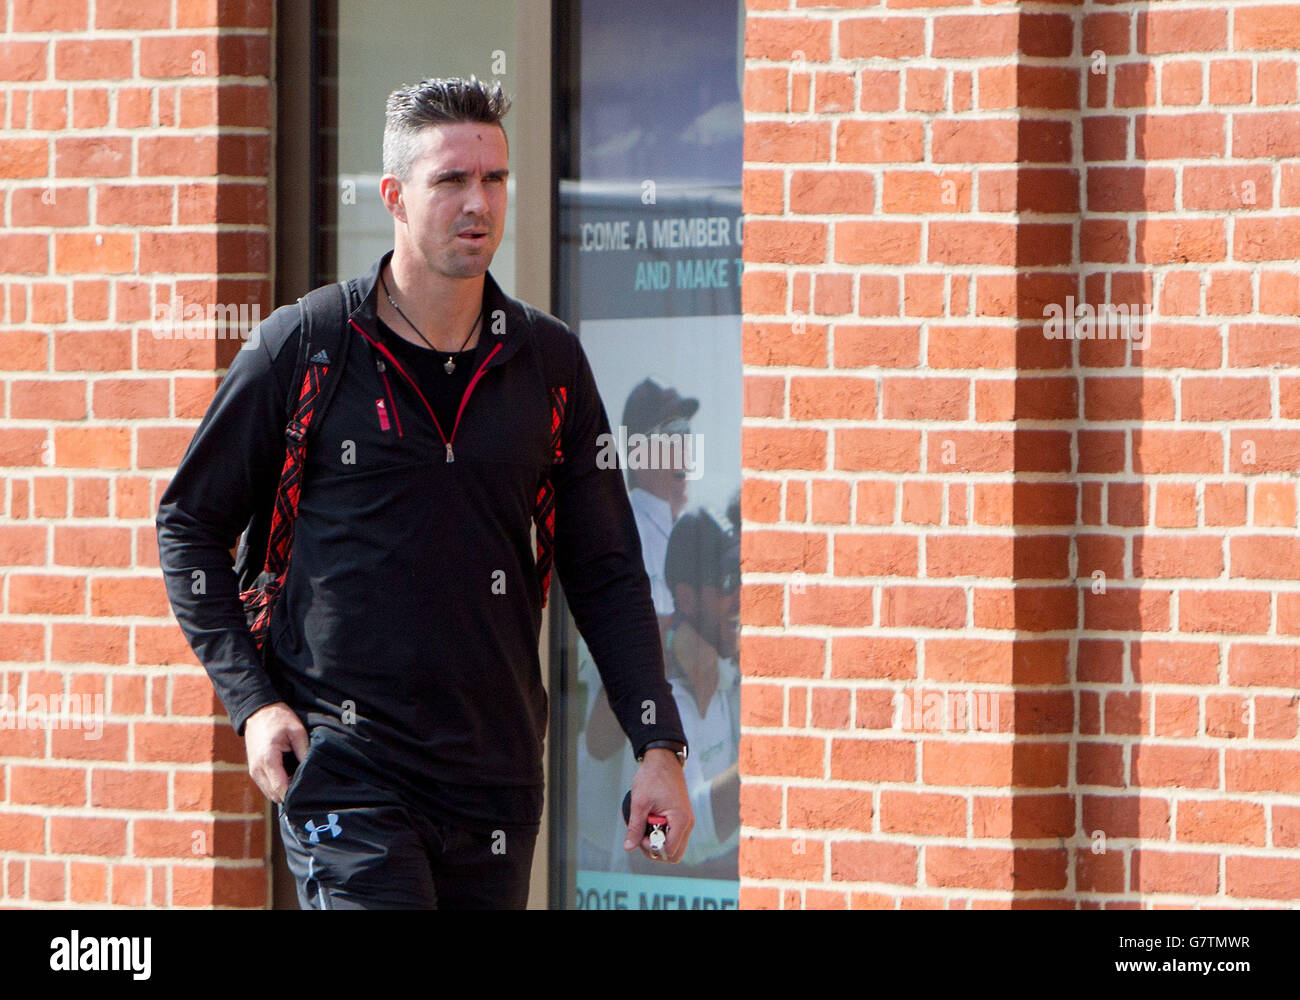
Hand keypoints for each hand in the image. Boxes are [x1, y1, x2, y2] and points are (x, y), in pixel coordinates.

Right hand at [244, 702, 307, 802]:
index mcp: (267, 759)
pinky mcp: (254, 771)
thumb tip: (311, 770)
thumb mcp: (297, 731)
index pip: (281, 789)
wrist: (258, 712)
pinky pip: (266, 787)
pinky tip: (290, 776)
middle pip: (275, 796)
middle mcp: (257, 769)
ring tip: (299, 780)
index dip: (295, 793)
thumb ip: (304, 751)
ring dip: (284, 791)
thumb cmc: (278, 719)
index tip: (309, 791)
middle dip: (291, 794)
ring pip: (270, 794)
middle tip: (307, 786)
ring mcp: (253, 772)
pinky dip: (277, 786)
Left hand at [624, 748, 692, 862]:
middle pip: (674, 855)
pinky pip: (674, 837)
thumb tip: (628, 847)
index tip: (640, 833)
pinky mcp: (682, 818)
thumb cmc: (653, 778)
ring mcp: (686, 821)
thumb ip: (635, 826)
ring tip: (644, 827)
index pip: (669, 851)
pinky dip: (662, 836)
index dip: (652, 848)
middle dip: (655, 850)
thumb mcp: (640, 802)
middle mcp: (688, 823)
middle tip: (641, 834)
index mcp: (680, 820)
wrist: (663, 761)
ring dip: (658, 843)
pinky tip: (650, 823)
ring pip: (674, 847)